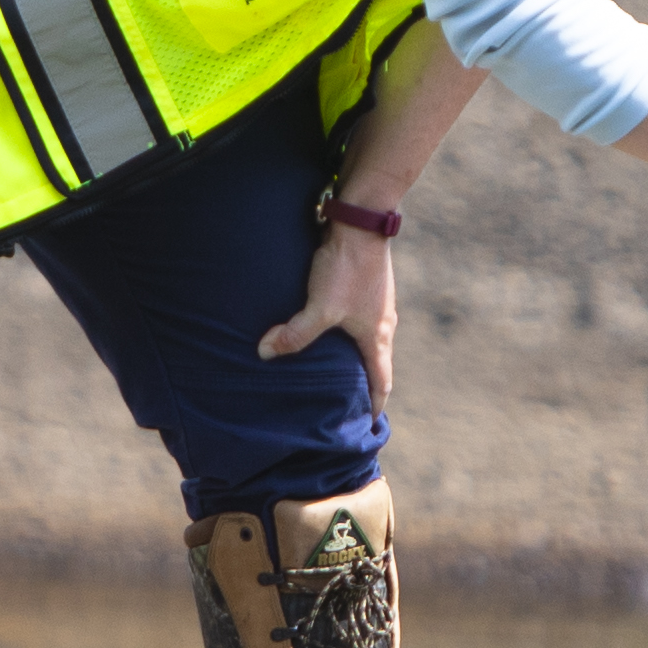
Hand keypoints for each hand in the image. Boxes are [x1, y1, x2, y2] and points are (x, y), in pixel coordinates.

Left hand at [257, 216, 400, 401]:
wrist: (361, 222)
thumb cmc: (346, 268)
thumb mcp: (319, 307)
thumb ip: (295, 334)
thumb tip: (264, 353)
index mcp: (377, 336)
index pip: (381, 380)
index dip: (374, 405)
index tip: (369, 424)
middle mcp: (383, 322)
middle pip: (377, 361)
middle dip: (366, 383)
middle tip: (352, 401)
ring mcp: (377, 302)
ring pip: (370, 338)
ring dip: (358, 355)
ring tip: (339, 367)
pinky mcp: (366, 284)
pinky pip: (360, 318)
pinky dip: (350, 331)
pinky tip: (331, 326)